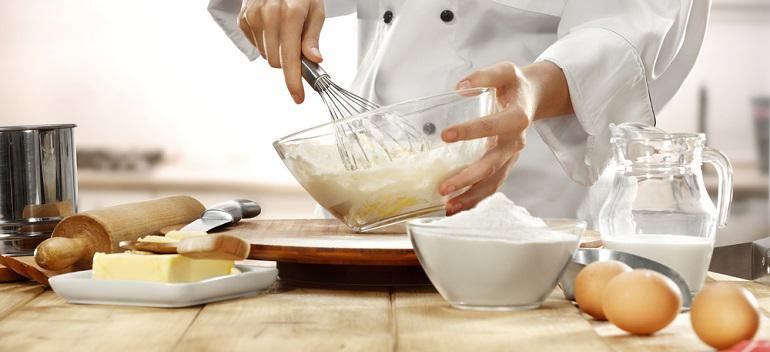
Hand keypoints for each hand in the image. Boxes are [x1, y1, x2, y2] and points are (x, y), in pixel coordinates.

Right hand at [238, 0, 324, 103]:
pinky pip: (256, 45)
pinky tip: (271, 27)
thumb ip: (312, 37)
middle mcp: (269, 15)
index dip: (294, 82)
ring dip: (276, 51)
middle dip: (288, 61)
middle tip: (296, 46)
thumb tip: (315, 59)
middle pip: (277, 62)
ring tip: (283, 31)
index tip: (298, 97)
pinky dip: (265, 41)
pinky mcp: (243, 18)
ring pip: (266, 55)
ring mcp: (253, 17)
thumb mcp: (315, 11)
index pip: (291, 58)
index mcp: (290, 14)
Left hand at [438, 61, 572, 213]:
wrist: (533, 98)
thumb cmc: (514, 85)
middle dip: (468, 178)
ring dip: (470, 197)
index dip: (470, 131)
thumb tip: (460, 87)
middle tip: (443, 186)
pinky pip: (491, 187)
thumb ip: (484, 76)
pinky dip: (474, 199)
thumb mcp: (504, 71)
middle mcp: (515, 143)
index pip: (492, 126)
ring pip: (493, 183)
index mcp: (516, 118)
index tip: (445, 135)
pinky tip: (455, 208)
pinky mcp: (504, 166)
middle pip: (492, 165)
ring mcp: (510, 158)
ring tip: (447, 206)